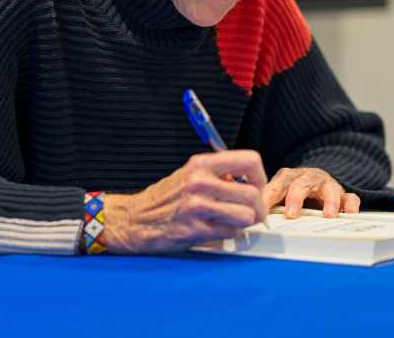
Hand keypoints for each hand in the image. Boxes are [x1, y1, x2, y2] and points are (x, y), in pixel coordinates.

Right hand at [103, 150, 266, 253]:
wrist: (133, 219)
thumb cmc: (164, 198)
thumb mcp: (189, 174)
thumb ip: (219, 175)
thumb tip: (250, 182)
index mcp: (201, 164)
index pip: (250, 160)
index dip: (260, 177)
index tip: (256, 187)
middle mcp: (200, 182)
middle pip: (253, 194)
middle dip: (258, 208)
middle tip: (252, 213)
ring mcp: (197, 206)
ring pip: (246, 216)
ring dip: (245, 223)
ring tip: (233, 222)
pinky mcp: (195, 229)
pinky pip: (231, 233)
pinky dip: (229, 234)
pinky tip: (216, 230)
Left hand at [262, 167, 359, 218]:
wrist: (316, 179)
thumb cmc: (292, 192)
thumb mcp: (278, 195)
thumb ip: (267, 204)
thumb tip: (248, 219)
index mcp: (287, 178)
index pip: (276, 186)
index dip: (268, 197)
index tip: (261, 210)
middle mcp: (307, 178)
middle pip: (300, 183)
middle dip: (295, 198)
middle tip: (291, 215)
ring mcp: (326, 185)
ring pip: (328, 188)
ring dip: (328, 201)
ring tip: (328, 215)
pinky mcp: (343, 194)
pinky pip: (350, 197)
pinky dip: (351, 204)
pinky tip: (350, 213)